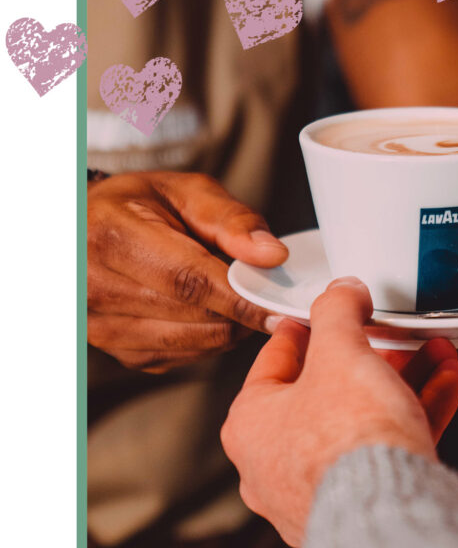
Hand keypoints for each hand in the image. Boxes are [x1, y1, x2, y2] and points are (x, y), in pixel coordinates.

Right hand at [88, 171, 287, 371]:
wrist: (89, 226)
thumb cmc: (139, 204)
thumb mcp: (185, 191)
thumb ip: (232, 220)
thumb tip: (271, 255)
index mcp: (111, 235)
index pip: (187, 279)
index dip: (239, 298)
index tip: (276, 307)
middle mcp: (94, 285)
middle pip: (190, 315)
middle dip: (238, 312)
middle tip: (266, 296)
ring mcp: (99, 324)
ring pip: (187, 341)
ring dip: (226, 328)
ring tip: (237, 299)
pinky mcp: (115, 350)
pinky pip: (177, 355)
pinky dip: (206, 340)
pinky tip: (211, 314)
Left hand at [220, 277, 457, 546]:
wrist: (388, 510)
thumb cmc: (346, 441)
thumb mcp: (340, 350)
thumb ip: (338, 311)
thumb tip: (341, 291)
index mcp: (250, 423)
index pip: (278, 358)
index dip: (313, 326)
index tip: (334, 312)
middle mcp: (273, 463)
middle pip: (328, 389)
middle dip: (375, 355)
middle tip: (396, 335)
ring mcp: (314, 489)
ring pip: (362, 418)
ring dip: (404, 380)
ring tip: (434, 354)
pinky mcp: (356, 504)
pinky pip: (383, 447)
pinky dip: (414, 414)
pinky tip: (446, 384)